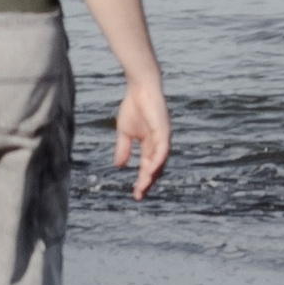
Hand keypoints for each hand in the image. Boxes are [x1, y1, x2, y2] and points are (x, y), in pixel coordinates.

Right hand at [113, 75, 170, 197]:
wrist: (139, 88)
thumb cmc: (133, 107)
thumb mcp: (124, 132)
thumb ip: (123, 149)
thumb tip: (119, 166)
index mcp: (150, 145)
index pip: (148, 167)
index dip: (142, 181)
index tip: (135, 194)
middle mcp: (159, 144)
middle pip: (156, 168)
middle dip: (147, 182)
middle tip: (139, 195)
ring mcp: (163, 138)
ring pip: (160, 162)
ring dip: (152, 175)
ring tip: (143, 186)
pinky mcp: (164, 130)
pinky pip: (163, 150)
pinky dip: (157, 161)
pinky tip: (150, 170)